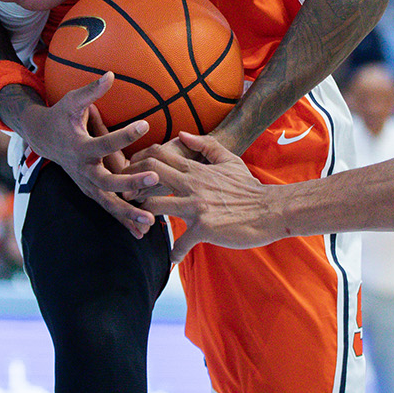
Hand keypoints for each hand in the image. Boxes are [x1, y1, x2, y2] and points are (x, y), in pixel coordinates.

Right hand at [0, 75, 154, 235]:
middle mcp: (83, 170)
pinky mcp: (91, 192)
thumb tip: (110, 74)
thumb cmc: (62, 115)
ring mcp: (86, 184)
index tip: (145, 124)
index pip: (104, 142)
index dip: (123, 134)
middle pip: (107, 180)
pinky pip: (109, 208)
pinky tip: (143, 232)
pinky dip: (124, 220)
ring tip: (151, 221)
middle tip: (154, 178)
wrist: (42, 137)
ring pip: (108, 202)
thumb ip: (91, 91)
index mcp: (80, 147)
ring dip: (128, 212)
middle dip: (130, 181)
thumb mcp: (72, 101)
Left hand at [130, 133, 281, 261]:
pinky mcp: (203, 228)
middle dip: (130, 183)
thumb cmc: (248, 187)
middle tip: (123, 196)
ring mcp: (196, 206)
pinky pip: (180, 243)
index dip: (138, 161)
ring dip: (142, 216)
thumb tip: (181, 133)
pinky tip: (171, 259)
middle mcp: (192, 185)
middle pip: (150, 174)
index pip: (159, 156)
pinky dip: (174, 252)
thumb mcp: (229, 160)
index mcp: (196, 169)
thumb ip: (205, 144)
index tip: (130, 172)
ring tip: (140, 225)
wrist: (270, 210)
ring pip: (155, 206)